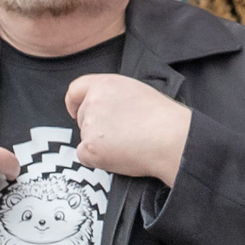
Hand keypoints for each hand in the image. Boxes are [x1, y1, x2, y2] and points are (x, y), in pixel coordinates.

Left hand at [66, 75, 192, 185]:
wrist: (171, 138)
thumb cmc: (163, 118)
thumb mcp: (136, 92)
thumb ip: (113, 96)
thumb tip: (105, 109)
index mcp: (105, 84)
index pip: (76, 89)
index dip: (73, 102)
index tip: (74, 110)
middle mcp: (93, 102)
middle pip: (81, 117)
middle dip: (95, 127)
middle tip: (120, 134)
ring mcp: (90, 126)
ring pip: (85, 137)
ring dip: (99, 143)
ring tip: (127, 143)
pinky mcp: (90, 148)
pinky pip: (84, 156)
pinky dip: (97, 159)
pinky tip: (118, 155)